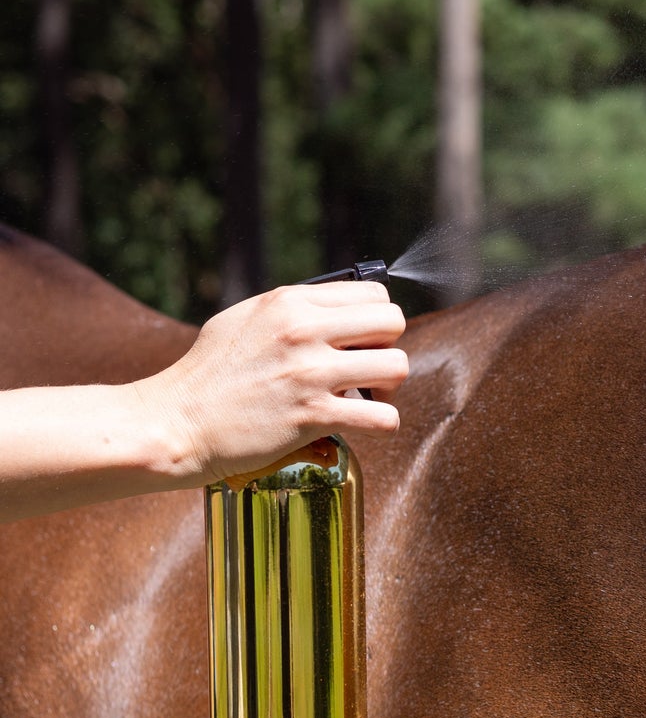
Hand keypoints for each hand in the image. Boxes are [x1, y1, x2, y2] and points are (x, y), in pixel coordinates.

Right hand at [135, 281, 408, 484]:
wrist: (176, 423)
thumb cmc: (207, 375)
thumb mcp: (244, 319)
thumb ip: (290, 310)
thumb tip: (335, 309)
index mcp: (288, 302)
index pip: (372, 293)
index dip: (375, 318)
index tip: (363, 340)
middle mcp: (303, 331)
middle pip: (392, 322)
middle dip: (388, 346)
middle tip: (369, 369)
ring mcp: (310, 374)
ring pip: (397, 366)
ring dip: (389, 385)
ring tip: (368, 396)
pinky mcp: (313, 416)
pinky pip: (383, 416)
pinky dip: (383, 422)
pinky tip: (366, 423)